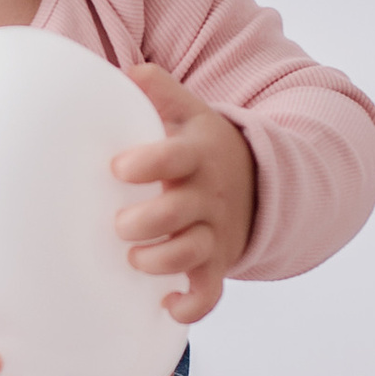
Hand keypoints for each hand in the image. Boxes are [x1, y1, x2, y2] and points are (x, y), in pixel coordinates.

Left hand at [111, 68, 256, 322]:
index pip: (175, 157)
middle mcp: (208, 194)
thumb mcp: (191, 112)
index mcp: (196, 155)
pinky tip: (167, 306)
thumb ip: (161, 90)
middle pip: (180, 212)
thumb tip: (129, 69)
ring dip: (162, 261)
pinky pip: (210, 292)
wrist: (255, 181)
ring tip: (136, 259)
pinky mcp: (217, 262)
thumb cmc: (202, 147)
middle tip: (120, 224)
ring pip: (192, 253)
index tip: (119, 167)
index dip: (149, 162)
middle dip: (148, 221)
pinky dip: (192, 305)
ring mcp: (215, 230)